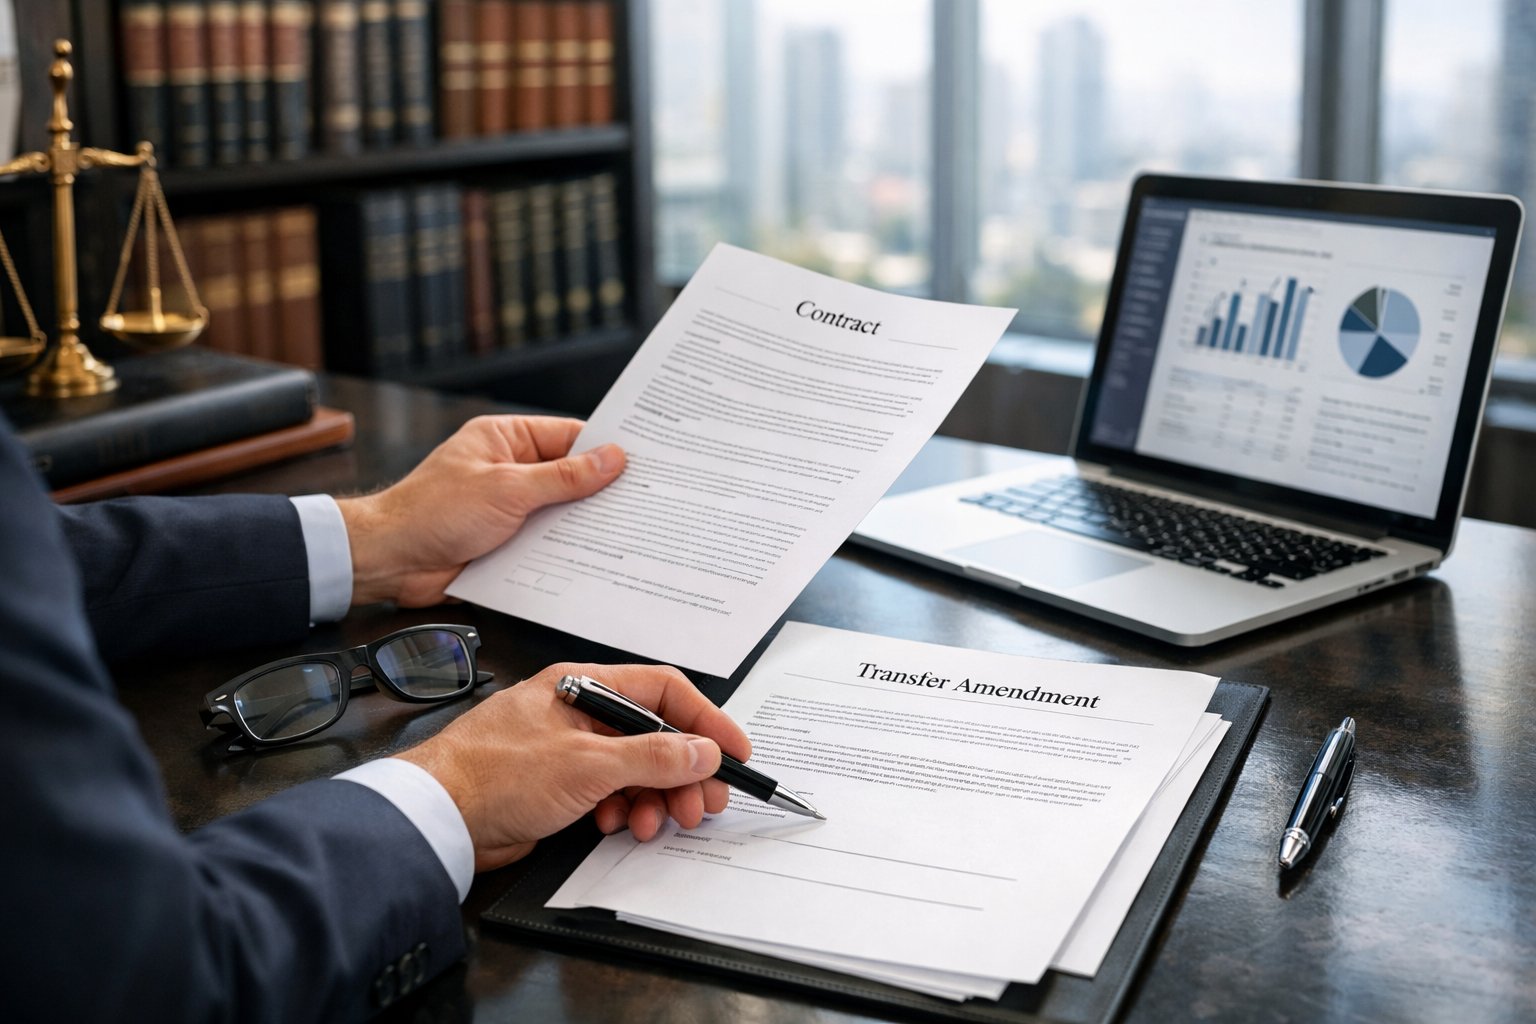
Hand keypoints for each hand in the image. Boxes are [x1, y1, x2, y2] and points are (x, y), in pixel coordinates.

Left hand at [337, 415, 624, 607]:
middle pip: (569, 477)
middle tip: (644, 499)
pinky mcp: (507, 542)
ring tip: (629, 531)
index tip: (642, 459)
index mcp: (506, 439)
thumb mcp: (507, 488)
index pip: (568, 437)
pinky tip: (595, 559)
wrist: (390, 561)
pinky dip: (566, 552)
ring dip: (585, 526)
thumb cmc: (431, 512)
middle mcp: (510, 470)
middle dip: (601, 491)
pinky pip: (546, 544)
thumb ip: (563, 477)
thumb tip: (611, 459)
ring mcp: (508, 508)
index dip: (605, 448)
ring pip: (561, 514)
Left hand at [396, 663, 751, 871]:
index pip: (664, 691)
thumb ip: (652, 757)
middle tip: (702, 804)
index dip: (705, 720)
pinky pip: (611, 794)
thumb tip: (702, 751)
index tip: (734, 752)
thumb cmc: (492, 772)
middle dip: (684, 772)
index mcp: (585, 686)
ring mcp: (570, 751)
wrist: (438, 816)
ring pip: (636, 770)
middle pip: (655, 736)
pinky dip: (624, 811)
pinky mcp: (560, 787)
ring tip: (657, 822)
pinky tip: (617, 825)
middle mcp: (581, 714)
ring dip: (655, 798)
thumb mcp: (586, 764)